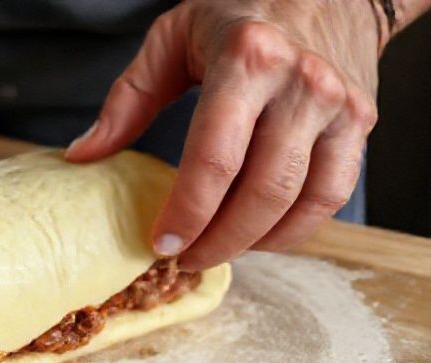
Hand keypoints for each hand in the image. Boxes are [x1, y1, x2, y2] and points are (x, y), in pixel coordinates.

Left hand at [65, 0, 381, 269]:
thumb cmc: (239, 12)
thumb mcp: (172, 39)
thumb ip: (128, 99)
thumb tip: (82, 155)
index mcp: (247, 59)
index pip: (215, 158)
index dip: (187, 212)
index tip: (161, 243)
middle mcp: (301, 83)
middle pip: (262, 191)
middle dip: (219, 239)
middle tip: (186, 259)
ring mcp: (337, 105)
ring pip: (301, 201)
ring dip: (256, 241)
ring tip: (217, 250)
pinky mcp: (360, 122)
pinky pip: (333, 194)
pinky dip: (296, 227)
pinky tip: (261, 234)